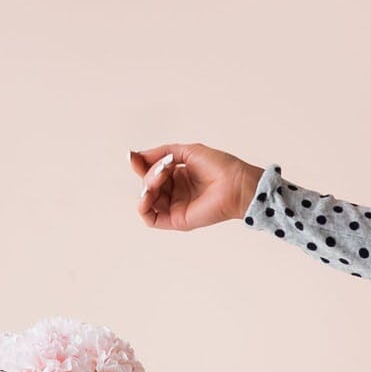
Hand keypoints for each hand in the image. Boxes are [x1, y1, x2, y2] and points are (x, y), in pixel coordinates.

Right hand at [130, 142, 261, 230]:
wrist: (236, 184)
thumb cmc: (220, 167)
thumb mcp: (187, 151)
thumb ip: (161, 153)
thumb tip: (136, 156)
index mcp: (178, 175)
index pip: (150, 171)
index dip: (140, 164)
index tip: (132, 156)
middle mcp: (175, 192)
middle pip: (147, 183)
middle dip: (150, 173)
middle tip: (165, 166)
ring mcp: (175, 206)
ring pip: (147, 199)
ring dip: (148, 185)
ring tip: (162, 176)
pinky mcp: (177, 220)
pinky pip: (150, 218)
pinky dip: (143, 206)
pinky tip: (149, 194)